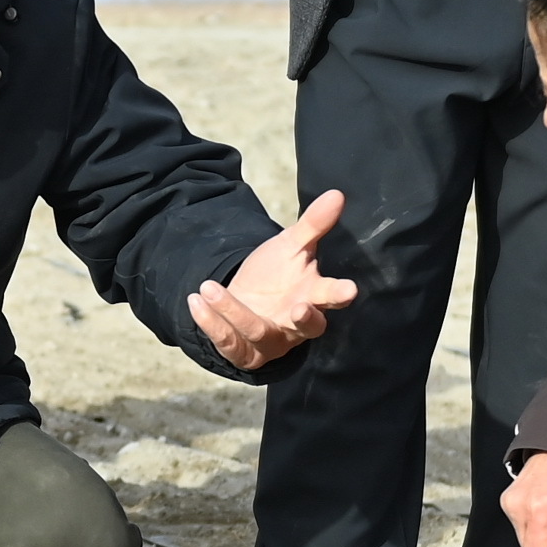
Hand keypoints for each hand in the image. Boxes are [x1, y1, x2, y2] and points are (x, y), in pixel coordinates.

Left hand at [188, 189, 357, 369]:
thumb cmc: (278, 274)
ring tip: (209, 287)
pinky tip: (196, 301)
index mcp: (315, 297)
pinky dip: (211, 323)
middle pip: (309, 327)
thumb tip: (337, 193)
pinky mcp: (245, 352)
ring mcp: (271, 341)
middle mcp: (297, 325)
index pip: (332, 298)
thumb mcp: (292, 245)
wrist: (247, 299)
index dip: (340, 294)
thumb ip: (313, 224)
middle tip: (299, 307)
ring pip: (258, 332)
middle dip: (305, 319)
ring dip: (234, 311)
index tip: (350, 289)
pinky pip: (229, 342)